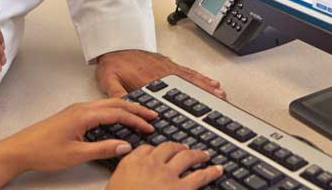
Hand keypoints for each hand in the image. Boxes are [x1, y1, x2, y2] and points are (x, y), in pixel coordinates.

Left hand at [0, 98, 157, 173]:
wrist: (19, 149)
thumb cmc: (42, 151)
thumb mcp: (75, 154)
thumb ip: (102, 149)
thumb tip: (124, 145)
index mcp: (83, 115)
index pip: (117, 114)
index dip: (136, 120)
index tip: (150, 126)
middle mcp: (81, 108)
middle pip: (115, 104)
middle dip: (136, 108)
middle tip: (152, 114)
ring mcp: (75, 110)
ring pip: (107, 105)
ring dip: (125, 109)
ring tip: (139, 114)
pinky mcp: (72, 115)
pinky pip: (98, 108)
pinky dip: (113, 111)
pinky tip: (116, 118)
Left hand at [96, 50, 225, 99]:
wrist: (113, 43)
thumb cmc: (112, 62)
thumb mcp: (108, 80)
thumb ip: (118, 94)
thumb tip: (127, 107)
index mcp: (149, 79)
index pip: (170, 92)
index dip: (185, 100)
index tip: (199, 107)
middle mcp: (161, 73)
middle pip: (186, 84)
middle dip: (204, 92)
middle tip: (220, 98)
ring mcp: (166, 67)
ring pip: (190, 77)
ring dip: (205, 84)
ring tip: (220, 91)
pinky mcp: (167, 64)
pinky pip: (187, 71)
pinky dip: (199, 76)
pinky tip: (208, 80)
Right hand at [107, 142, 221, 189]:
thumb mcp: (114, 188)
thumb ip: (123, 181)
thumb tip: (128, 183)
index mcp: (131, 164)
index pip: (145, 150)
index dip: (155, 150)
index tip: (159, 151)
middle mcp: (151, 164)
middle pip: (168, 148)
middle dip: (178, 147)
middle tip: (185, 148)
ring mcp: (167, 175)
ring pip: (186, 156)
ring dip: (197, 154)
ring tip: (204, 155)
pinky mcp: (181, 189)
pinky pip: (200, 176)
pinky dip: (211, 172)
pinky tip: (217, 170)